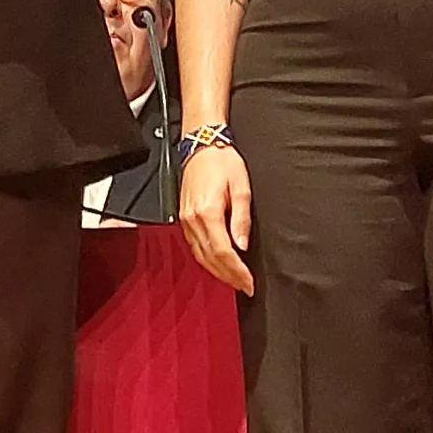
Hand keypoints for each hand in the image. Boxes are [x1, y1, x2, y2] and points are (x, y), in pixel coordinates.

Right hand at [177, 140, 253, 293]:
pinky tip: (217, 264)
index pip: (224, 252)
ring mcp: (185, 220)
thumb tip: (242, 244)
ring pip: (200, 256)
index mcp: (207, 212)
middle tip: (245, 287)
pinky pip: (194, 247)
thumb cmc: (222, 161)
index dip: (237, 271)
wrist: (202, 146)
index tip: (249, 282)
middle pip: (210, 258)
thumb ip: (241, 219)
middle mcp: (192, 219)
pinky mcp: (184, 218)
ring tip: (233, 280)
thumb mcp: (241, 188)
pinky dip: (206, 260)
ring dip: (217, 271)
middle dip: (228, 276)